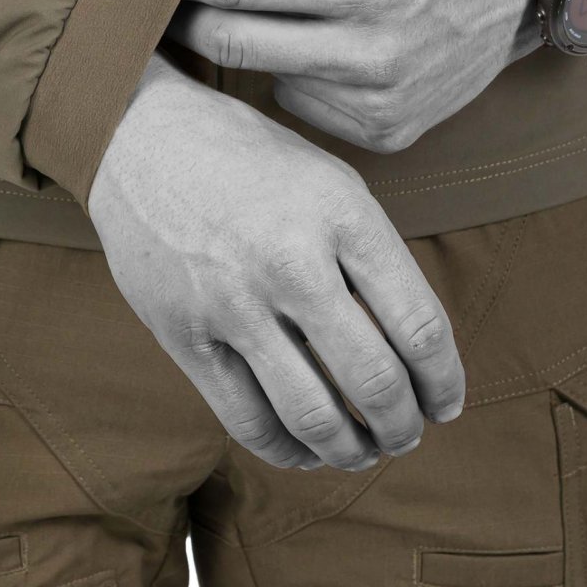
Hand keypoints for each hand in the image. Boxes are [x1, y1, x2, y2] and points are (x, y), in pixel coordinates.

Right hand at [87, 53, 464, 471]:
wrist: (140, 136)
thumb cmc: (249, 159)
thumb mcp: (329, 181)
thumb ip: (372, 257)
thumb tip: (415, 349)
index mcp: (342, 213)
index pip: (420, 326)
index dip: (444, 381)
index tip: (445, 402)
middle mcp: (291, 260)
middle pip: (376, 381)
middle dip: (405, 425)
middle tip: (408, 432)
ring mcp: (232, 301)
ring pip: (313, 416)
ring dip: (352, 450)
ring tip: (363, 449)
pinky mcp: (183, 332)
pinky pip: (247, 419)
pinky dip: (287, 450)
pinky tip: (304, 448)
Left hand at [169, 0, 547, 153]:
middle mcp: (377, 49)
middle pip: (237, 45)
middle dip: (192, 20)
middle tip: (172, 2)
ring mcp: (382, 99)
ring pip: (267, 78)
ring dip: (252, 46)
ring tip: (262, 14)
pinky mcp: (388, 130)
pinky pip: (302, 104)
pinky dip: (295, 74)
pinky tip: (317, 45)